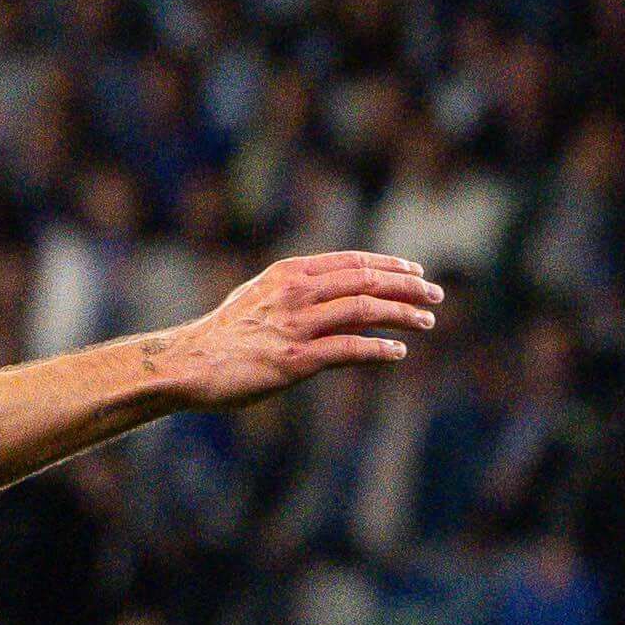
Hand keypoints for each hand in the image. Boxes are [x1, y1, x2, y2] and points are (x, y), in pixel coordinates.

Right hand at [139, 252, 442, 410]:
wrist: (190, 363)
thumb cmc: (223, 334)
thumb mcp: (259, 297)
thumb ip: (297, 290)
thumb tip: (337, 296)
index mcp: (290, 272)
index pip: (354, 261)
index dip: (390, 265)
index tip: (416, 272)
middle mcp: (297, 292)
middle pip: (367, 281)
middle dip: (407, 287)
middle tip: (435, 295)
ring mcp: (298, 325)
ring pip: (365, 310)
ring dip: (402, 314)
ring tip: (426, 321)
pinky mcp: (296, 359)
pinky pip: (350, 349)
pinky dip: (379, 349)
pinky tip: (398, 353)